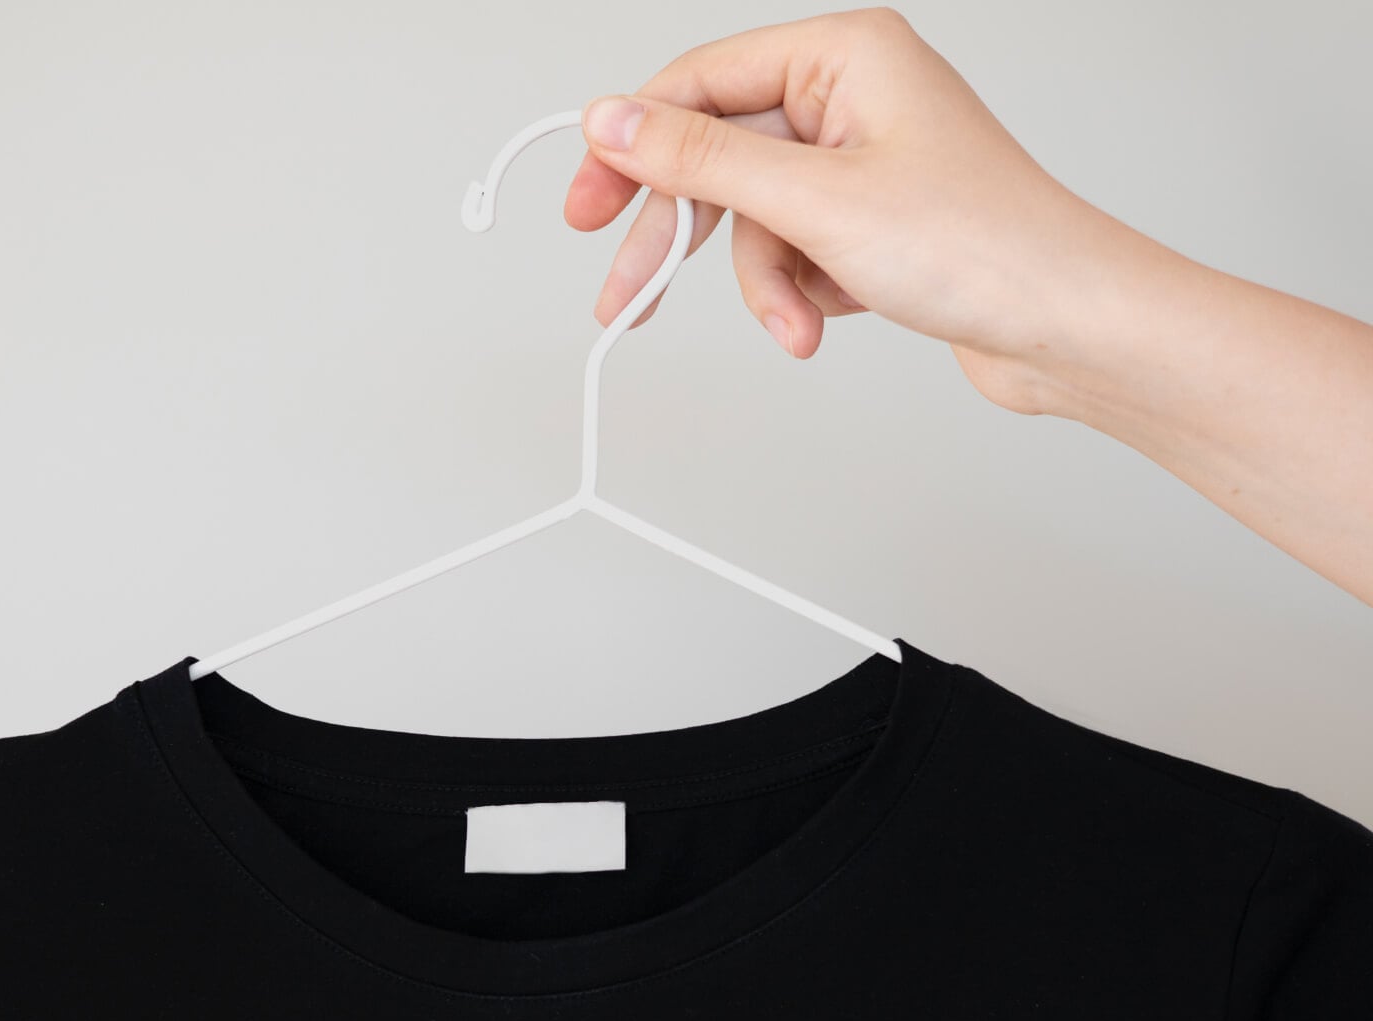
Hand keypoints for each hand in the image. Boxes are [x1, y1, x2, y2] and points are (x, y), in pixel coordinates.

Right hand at [565, 6, 1134, 416]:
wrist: (1068, 328)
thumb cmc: (983, 248)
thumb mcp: (813, 201)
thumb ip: (701, 160)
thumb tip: (613, 120)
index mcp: (844, 56)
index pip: (702, 82)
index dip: (634, 146)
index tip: (588, 205)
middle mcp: (853, 99)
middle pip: (721, 160)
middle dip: (686, 237)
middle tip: (626, 293)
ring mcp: (865, 163)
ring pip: (758, 221)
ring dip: (765, 285)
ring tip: (797, 327)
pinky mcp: (874, 223)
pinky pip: (796, 253)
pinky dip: (800, 295)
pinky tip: (827, 322)